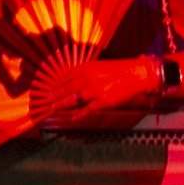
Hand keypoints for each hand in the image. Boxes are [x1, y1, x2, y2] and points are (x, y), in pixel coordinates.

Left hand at [33, 58, 157, 124]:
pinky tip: (73, 118)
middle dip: (54, 96)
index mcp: (87, 68)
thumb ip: (88, 72)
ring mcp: (94, 91)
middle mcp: (88, 79)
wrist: (138, 74)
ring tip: (52, 109)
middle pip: (66, 89)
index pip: (66, 77)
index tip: (49, 89)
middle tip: (45, 101)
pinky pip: (87, 110)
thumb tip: (76, 79)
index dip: (56, 84)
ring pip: (72, 100)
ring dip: (61, 105)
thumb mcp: (101, 66)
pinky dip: (79, 115)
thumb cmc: (121, 69)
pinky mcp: (103, 102)